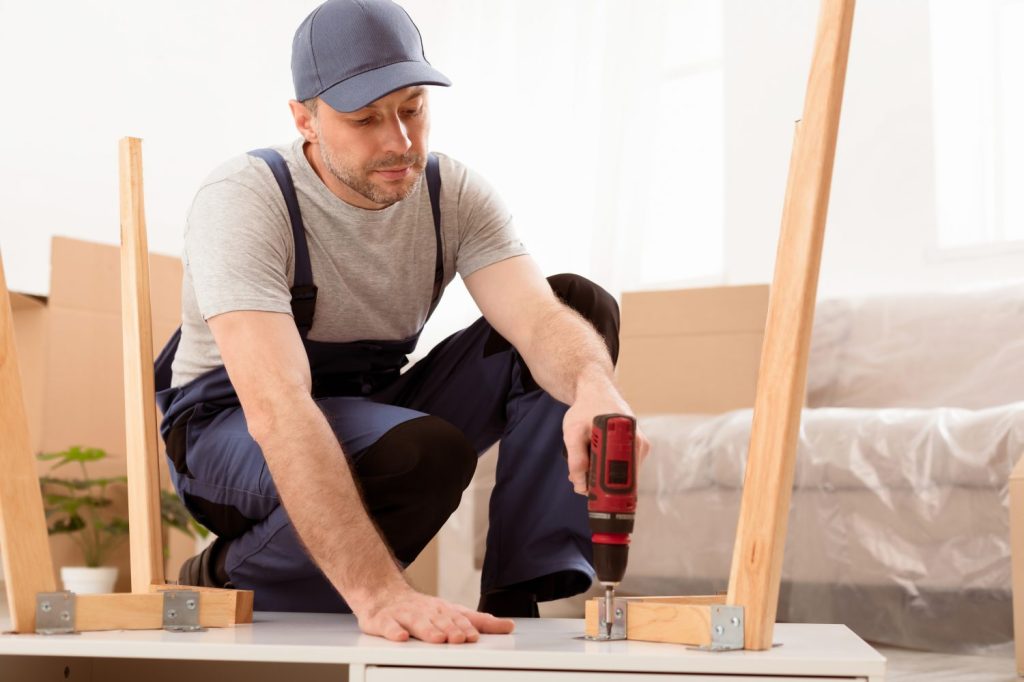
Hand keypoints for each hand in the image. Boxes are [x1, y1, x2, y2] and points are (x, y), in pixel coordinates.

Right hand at [351, 583, 514, 642]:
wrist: (383, 593)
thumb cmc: (421, 609)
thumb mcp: (451, 612)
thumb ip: (479, 621)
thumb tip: (508, 626)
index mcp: (442, 610)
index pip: (458, 617)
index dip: (466, 626)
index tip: (476, 635)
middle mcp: (425, 611)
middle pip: (439, 620)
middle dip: (450, 629)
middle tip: (461, 638)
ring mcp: (404, 615)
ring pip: (417, 622)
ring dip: (428, 630)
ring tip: (438, 638)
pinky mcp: (383, 621)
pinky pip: (388, 626)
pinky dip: (394, 631)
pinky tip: (400, 637)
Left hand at [562, 379, 650, 494]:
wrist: (597, 392)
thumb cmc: (585, 410)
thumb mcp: (573, 433)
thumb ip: (576, 460)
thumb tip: (581, 486)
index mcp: (629, 440)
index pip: (622, 478)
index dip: (605, 490)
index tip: (590, 494)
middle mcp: (639, 444)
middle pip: (623, 479)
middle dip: (600, 484)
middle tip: (580, 479)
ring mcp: (639, 446)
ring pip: (622, 474)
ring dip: (602, 475)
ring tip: (585, 465)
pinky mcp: (636, 448)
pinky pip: (623, 466)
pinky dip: (607, 468)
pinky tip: (595, 457)